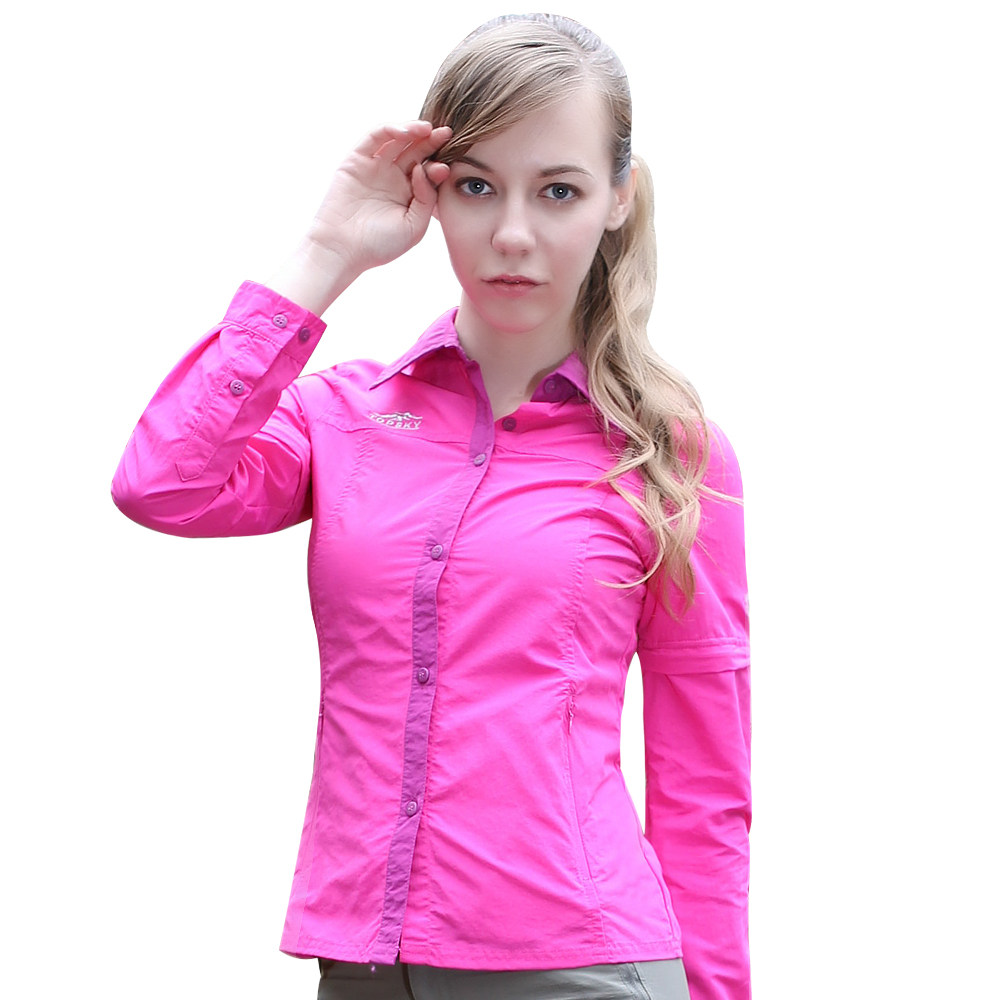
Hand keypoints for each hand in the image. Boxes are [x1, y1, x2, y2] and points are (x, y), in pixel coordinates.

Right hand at [305, 121, 451, 277]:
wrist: (342, 249)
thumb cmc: (379, 245)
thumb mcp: (414, 227)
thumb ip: (426, 199)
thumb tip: (424, 167)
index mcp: (409, 194)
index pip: (428, 172)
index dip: (439, 167)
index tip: (446, 168)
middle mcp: (393, 178)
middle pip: (416, 152)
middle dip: (431, 142)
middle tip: (446, 133)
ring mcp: (375, 167)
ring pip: (397, 140)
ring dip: (413, 131)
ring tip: (427, 129)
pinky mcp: (357, 159)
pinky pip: (375, 137)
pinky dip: (390, 129)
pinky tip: (406, 132)